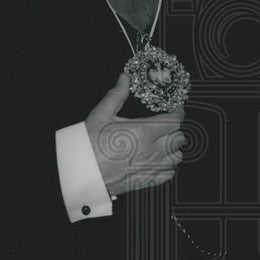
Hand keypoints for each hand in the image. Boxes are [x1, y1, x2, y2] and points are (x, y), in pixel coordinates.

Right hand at [85, 73, 184, 196]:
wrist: (81, 171)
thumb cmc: (89, 143)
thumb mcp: (102, 114)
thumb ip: (117, 94)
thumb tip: (125, 78)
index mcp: (143, 132)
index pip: (174, 121)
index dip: (178, 113)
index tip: (176, 110)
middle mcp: (151, 151)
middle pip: (179, 139)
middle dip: (175, 130)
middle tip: (167, 126)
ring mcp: (150, 167)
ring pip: (177, 158)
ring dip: (173, 149)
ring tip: (164, 143)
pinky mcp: (146, 181)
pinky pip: (169, 174)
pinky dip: (168, 167)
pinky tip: (160, 161)